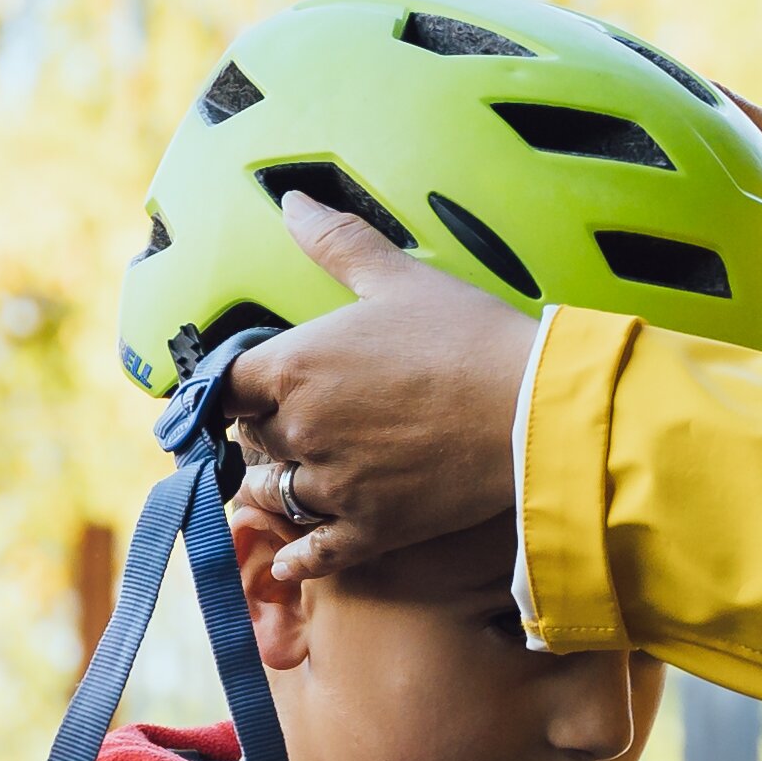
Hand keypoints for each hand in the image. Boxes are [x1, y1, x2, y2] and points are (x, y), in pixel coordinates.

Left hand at [206, 198, 537, 578]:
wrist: (534, 409)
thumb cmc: (468, 336)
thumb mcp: (397, 278)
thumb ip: (336, 241)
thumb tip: (291, 200)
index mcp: (295, 367)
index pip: (227, 385)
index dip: (234, 388)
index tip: (243, 391)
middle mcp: (301, 431)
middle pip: (250, 440)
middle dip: (261, 433)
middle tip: (280, 428)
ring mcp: (334, 486)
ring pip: (272, 495)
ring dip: (273, 488)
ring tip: (284, 480)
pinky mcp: (370, 530)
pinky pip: (313, 554)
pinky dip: (297, 558)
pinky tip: (290, 560)